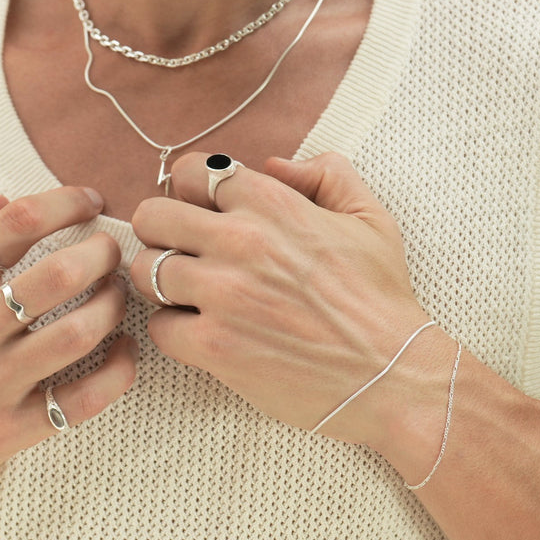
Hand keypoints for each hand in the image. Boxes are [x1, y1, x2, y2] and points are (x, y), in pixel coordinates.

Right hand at [0, 188, 136, 517]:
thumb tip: (1, 200)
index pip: (17, 223)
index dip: (65, 202)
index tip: (88, 200)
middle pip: (60, 274)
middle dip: (101, 252)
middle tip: (111, 250)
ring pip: (79, 333)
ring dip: (113, 305)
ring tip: (117, 293)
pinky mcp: (11, 430)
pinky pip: (82, 399)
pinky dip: (117, 372)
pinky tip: (125, 351)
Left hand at [130, 151, 436, 444]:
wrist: (392, 376)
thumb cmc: (381, 299)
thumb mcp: (370, 218)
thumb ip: (326, 174)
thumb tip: (276, 164)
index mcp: (272, 203)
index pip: (190, 172)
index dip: (189, 191)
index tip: (200, 212)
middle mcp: (240, 241)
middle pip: (152, 216)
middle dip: (162, 233)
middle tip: (183, 253)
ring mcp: (223, 294)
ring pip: (146, 271)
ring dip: (162, 282)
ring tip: (189, 296)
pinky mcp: (214, 346)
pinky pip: (158, 327)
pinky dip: (173, 331)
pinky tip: (202, 333)